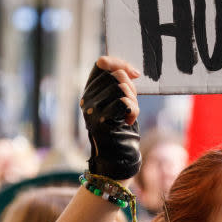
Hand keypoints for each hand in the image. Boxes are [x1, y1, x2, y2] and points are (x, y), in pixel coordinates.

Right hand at [80, 56, 140, 179]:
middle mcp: (86, 99)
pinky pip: (125, 103)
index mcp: (89, 90)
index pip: (102, 63)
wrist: (116, 157)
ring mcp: (91, 110)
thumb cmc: (121, 128)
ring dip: (134, 102)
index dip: (121, 64)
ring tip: (128, 115)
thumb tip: (130, 70)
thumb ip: (120, 83)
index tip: (134, 74)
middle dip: (131, 88)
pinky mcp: (100, 122)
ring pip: (122, 89)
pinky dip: (133, 112)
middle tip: (131, 105)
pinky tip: (128, 121)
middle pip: (116, 76)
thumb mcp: (119, 100)